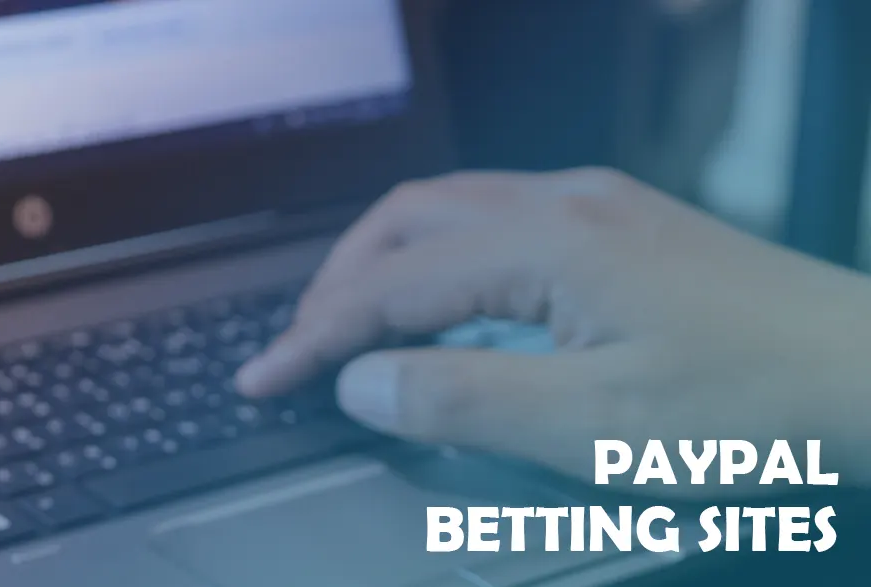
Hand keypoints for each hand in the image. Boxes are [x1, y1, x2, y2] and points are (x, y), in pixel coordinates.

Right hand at [234, 168, 870, 495]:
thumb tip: (363, 382)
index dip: (313, 336)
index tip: (263, 379)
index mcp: (547, 244)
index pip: (389, 283)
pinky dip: (445, 262)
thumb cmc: (759, 410)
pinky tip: (453, 309)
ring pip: (454, 211)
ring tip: (356, 327)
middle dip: (338, 284)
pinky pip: (504, 222)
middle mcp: (569, 206)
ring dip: (388, 266)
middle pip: (408, 220)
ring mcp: (606, 211)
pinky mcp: (636, 234)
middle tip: (301, 351)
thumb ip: (463, 401)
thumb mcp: (595, 428)